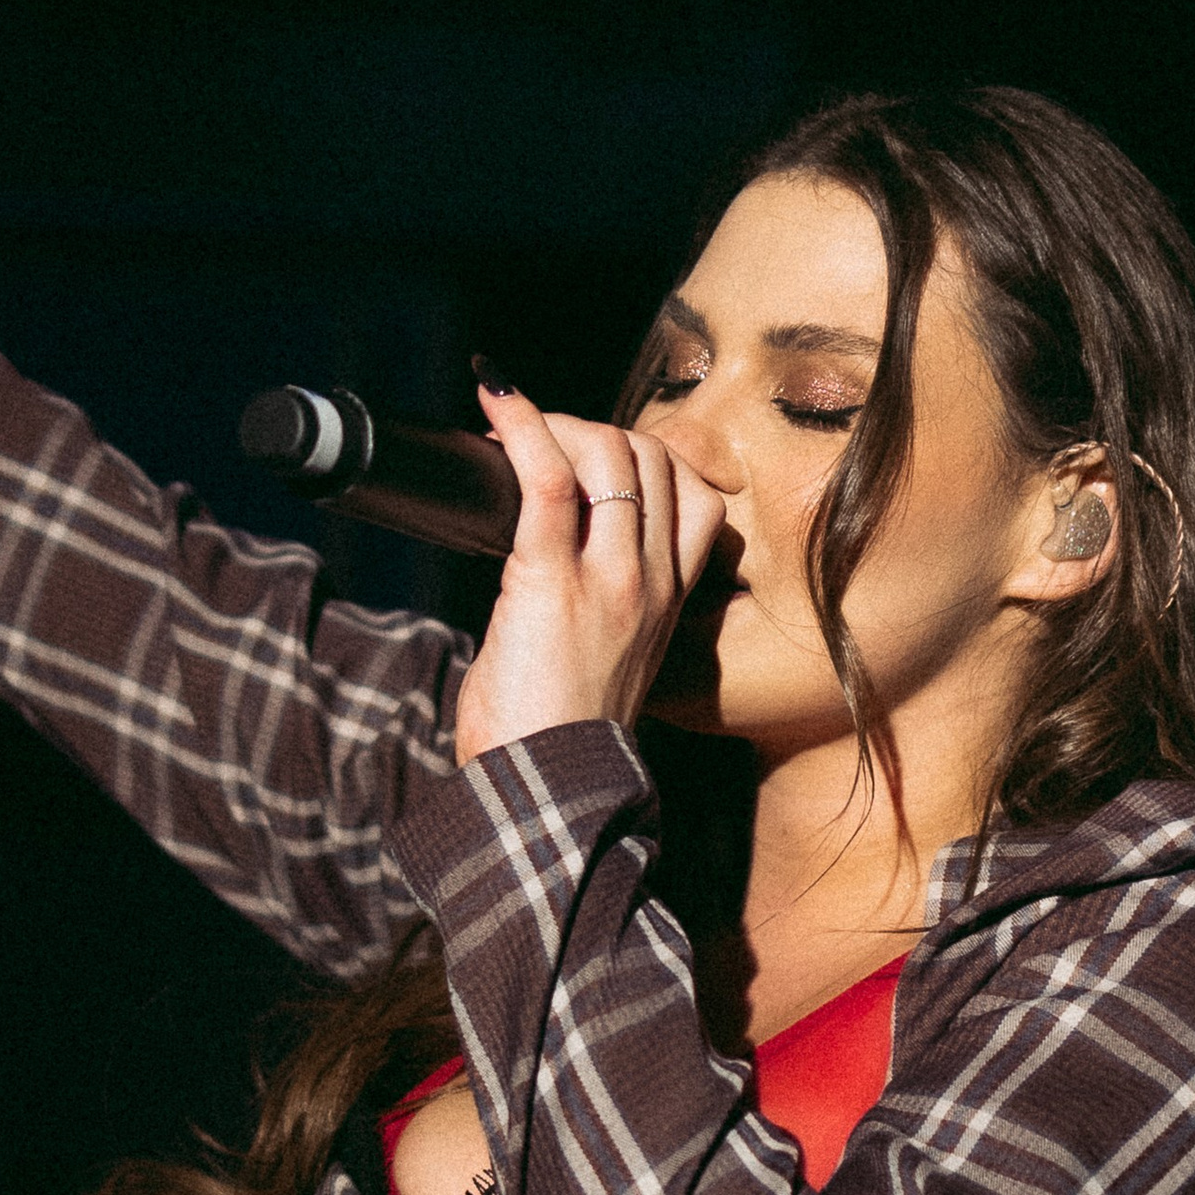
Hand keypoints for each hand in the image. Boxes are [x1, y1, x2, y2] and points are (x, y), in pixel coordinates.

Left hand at [451, 387, 725, 762]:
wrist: (542, 795)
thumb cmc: (552, 739)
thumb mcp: (602, 665)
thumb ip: (596, 609)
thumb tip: (542, 561)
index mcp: (667, 604)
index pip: (698, 500)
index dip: (649, 463)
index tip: (591, 462)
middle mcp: (651, 584)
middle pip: (654, 460)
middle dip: (596, 432)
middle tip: (540, 446)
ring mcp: (610, 580)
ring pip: (612, 454)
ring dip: (561, 426)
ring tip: (516, 433)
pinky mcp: (551, 581)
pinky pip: (546, 476)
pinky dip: (522, 426)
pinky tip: (496, 399)